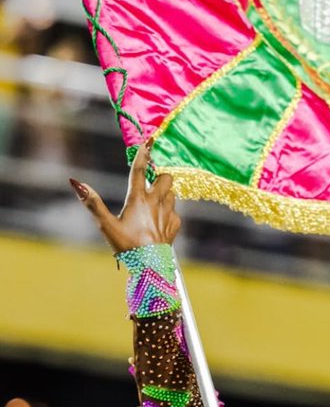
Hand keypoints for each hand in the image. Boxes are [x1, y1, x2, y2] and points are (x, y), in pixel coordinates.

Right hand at [71, 139, 180, 253]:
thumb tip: (77, 183)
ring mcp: (168, 213)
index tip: (150, 139)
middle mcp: (156, 202)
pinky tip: (159, 222)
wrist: (150, 266)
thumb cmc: (126, 246)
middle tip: (148, 185)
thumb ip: (92, 203)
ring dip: (165, 194)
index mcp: (138, 199)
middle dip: (159, 177)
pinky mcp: (175, 225)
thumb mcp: (106, 225)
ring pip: (172, 193)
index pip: (140, 170)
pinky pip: (175, 212)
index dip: (144, 153)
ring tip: (153, 204)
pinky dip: (169, 213)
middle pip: (166, 177)